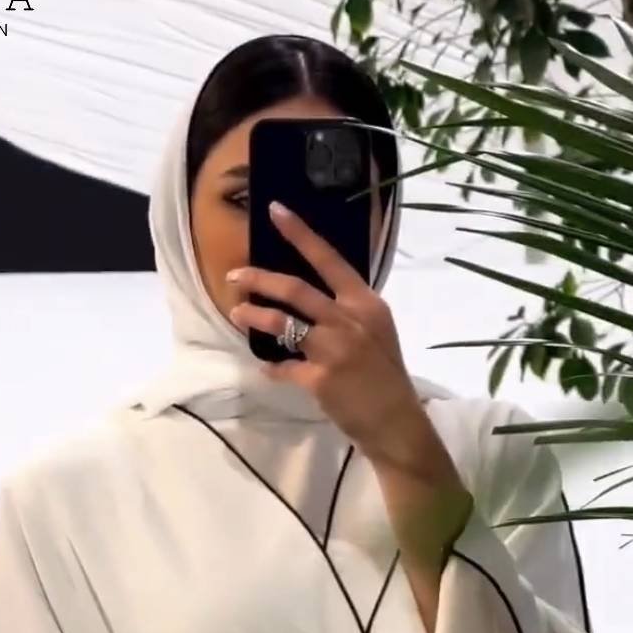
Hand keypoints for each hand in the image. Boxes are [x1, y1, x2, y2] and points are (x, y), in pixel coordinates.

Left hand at [227, 203, 457, 488]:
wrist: (396, 421)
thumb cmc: (385, 375)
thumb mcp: (377, 331)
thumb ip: (349, 311)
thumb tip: (313, 296)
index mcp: (366, 303)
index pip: (329, 259)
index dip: (300, 234)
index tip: (275, 211)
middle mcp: (350, 320)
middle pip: (296, 288)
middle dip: (260, 279)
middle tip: (236, 276)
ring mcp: (335, 349)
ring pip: (282, 322)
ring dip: (254, 315)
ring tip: (237, 312)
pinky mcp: (320, 378)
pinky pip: (283, 367)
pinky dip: (272, 367)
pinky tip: (266, 368)